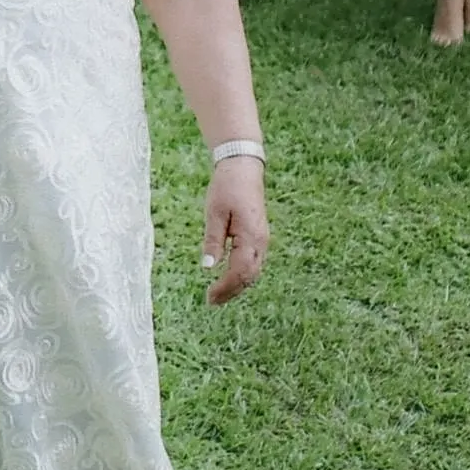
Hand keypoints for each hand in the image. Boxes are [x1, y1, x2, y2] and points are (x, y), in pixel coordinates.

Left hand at [201, 155, 267, 304]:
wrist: (243, 168)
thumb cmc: (227, 187)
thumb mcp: (214, 213)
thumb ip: (213, 241)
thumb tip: (207, 267)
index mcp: (251, 237)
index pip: (240, 272)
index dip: (225, 288)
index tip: (209, 297)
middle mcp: (261, 241)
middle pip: (249, 276)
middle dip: (231, 291)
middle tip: (211, 301)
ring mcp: (262, 239)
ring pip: (253, 271)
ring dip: (237, 285)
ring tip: (218, 294)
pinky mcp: (259, 236)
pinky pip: (254, 262)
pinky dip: (242, 274)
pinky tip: (229, 277)